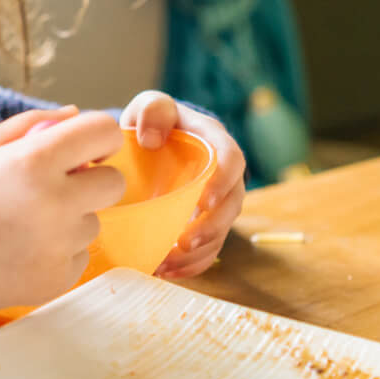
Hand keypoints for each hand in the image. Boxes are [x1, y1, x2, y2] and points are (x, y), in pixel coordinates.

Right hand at [0, 107, 125, 310]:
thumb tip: (74, 113)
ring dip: (69, 219)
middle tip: (56, 187)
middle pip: (113, 183)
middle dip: (91, 180)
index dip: (99, 137)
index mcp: (35, 161)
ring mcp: (59, 245)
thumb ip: (30, 122)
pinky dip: (57, 252)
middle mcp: (56, 203)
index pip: (104, 132)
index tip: (86, 148)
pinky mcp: (57, 279)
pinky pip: (78, 256)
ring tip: (23, 225)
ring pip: (92, 222)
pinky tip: (21, 250)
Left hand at [119, 91, 246, 278]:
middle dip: (212, 227)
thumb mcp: (150, 107)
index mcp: (214, 142)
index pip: (232, 160)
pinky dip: (189, 264)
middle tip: (185, 243)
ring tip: (167, 264)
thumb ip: (153, 110)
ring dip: (199, 252)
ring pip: (220, 232)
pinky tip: (165, 271)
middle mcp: (222, 176)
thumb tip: (151, 139)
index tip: (203, 202)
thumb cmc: (152, 123)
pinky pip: (206, 249)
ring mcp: (214, 203)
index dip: (223, 182)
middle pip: (231, 205)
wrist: (147, 145)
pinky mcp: (202, 223)